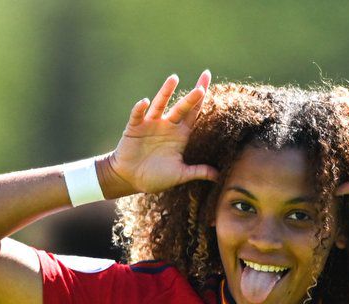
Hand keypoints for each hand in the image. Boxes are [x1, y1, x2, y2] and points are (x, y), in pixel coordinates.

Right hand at [104, 71, 218, 195]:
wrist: (130, 179)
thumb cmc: (155, 177)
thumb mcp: (179, 175)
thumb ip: (197, 172)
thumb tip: (219, 176)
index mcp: (180, 135)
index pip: (194, 114)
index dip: (202, 101)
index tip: (209, 86)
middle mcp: (167, 126)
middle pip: (182, 107)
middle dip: (192, 96)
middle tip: (203, 83)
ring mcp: (150, 125)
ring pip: (160, 105)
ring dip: (166, 92)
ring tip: (174, 79)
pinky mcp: (134, 128)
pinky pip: (138, 116)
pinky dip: (140, 109)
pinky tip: (145, 102)